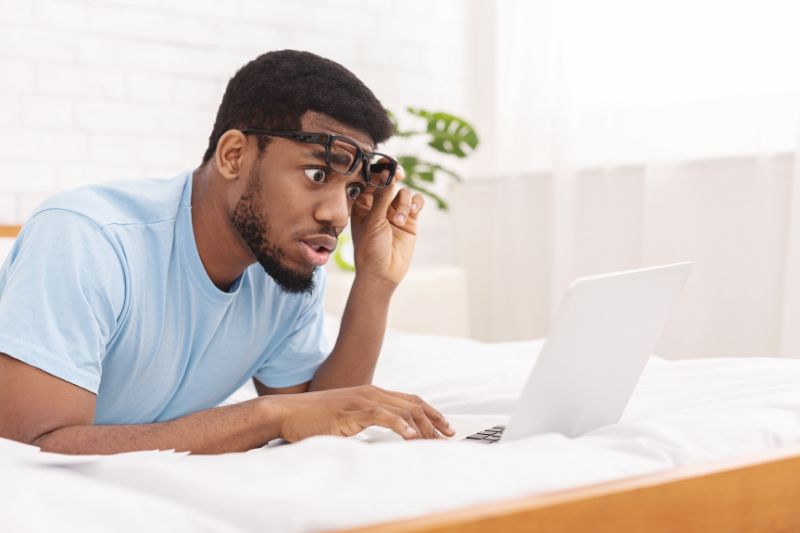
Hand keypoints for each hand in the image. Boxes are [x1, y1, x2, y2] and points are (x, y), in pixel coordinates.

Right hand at [269, 384, 454, 441]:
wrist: (288, 412)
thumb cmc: (314, 418)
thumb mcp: (347, 418)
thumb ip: (366, 420)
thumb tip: (385, 433)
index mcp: (371, 394)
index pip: (410, 401)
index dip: (430, 412)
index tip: (445, 427)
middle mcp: (370, 393)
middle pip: (412, 404)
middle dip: (434, 420)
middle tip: (449, 435)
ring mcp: (361, 400)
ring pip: (401, 410)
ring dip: (421, 426)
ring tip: (435, 440)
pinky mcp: (350, 411)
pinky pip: (380, 416)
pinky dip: (398, 425)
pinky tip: (409, 435)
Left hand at [349, 165, 424, 286]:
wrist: (383, 274)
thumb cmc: (370, 249)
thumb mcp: (374, 221)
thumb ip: (382, 196)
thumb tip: (387, 173)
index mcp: (363, 203)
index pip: (371, 180)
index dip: (378, 171)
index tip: (385, 167)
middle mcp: (379, 205)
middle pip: (389, 181)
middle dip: (394, 176)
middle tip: (398, 173)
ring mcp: (395, 212)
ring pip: (403, 193)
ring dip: (404, 203)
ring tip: (400, 220)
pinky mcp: (410, 219)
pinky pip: (416, 202)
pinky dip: (416, 203)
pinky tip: (413, 212)